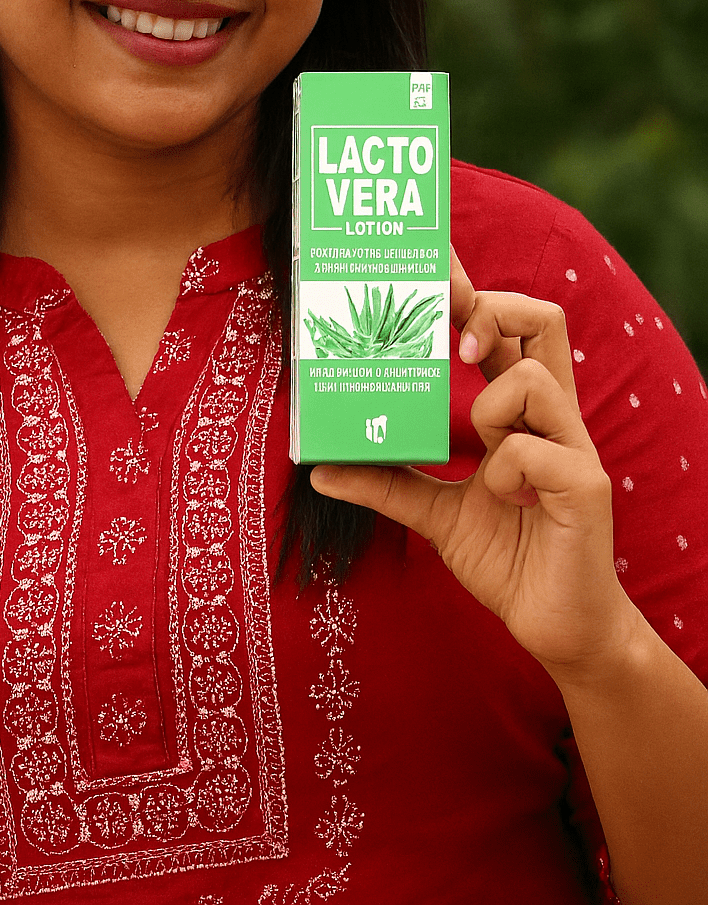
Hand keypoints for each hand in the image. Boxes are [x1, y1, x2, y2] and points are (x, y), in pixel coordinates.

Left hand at [311, 249, 640, 680]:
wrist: (554, 626)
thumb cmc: (507, 556)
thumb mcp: (433, 512)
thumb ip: (387, 482)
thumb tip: (319, 467)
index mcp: (521, 411)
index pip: (511, 326)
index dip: (476, 293)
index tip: (434, 279)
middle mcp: (552, 416)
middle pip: (544, 318)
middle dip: (492, 308)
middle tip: (455, 336)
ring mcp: (574, 446)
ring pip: (533, 378)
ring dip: (491, 404)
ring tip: (483, 447)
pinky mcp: (585, 486)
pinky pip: (534, 449)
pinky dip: (504, 468)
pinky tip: (505, 496)